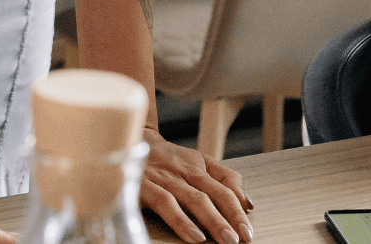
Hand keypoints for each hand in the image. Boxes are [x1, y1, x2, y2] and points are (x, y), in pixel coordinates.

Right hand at [140, 127, 252, 242]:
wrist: (123, 138)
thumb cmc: (161, 158)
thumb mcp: (193, 161)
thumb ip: (221, 178)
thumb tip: (246, 201)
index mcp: (196, 164)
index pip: (225, 185)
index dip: (238, 208)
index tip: (248, 228)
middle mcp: (182, 170)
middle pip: (214, 193)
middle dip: (231, 217)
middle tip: (244, 238)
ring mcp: (163, 177)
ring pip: (194, 199)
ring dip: (213, 220)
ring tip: (226, 239)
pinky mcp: (143, 185)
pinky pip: (165, 203)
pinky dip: (182, 220)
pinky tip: (194, 235)